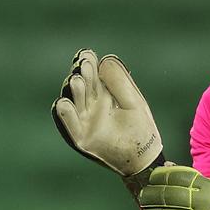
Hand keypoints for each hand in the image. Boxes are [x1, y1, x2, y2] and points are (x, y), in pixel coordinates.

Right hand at [51, 49, 164, 178]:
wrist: (145, 156)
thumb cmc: (141, 128)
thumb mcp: (133, 101)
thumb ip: (120, 82)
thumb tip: (104, 59)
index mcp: (103, 95)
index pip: (92, 77)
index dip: (88, 65)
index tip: (87, 54)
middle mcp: (91, 107)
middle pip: (82, 87)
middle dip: (82, 74)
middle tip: (84, 63)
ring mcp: (85, 122)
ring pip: (74, 102)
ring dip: (73, 91)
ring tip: (76, 79)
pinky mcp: (82, 138)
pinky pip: (70, 126)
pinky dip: (65, 115)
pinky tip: (64, 102)